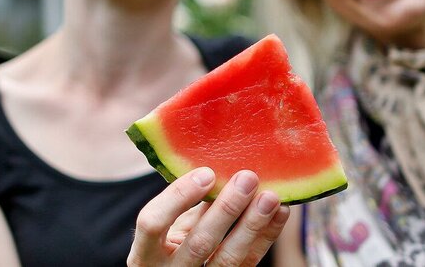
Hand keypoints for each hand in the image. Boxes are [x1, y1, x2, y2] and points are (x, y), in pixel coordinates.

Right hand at [128, 167, 289, 266]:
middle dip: (226, 209)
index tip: (207, 173)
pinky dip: (266, 237)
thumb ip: (186, 205)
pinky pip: (249, 263)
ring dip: (252, 225)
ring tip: (270, 197)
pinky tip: (280, 213)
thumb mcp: (170, 229)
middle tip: (248, 178)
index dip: (178, 197)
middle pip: (199, 242)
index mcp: (144, 255)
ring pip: (228, 258)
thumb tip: (218, 166)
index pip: (152, 223)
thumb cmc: (170, 246)